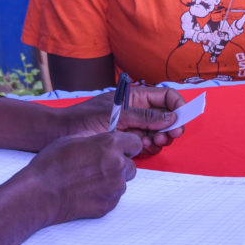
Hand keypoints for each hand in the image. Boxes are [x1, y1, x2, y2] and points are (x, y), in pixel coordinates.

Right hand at [21, 132, 141, 224]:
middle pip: (131, 165)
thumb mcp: (71, 140)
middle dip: (119, 165)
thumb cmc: (51, 165)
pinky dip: (104, 194)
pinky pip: (113, 197)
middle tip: (101, 167)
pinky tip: (86, 192)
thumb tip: (100, 141)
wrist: (41, 193)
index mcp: (109, 145)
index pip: (135, 143)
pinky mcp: (109, 204)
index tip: (121, 149)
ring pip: (122, 182)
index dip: (127, 146)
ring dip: (112, 181)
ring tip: (89, 181)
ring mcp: (114, 187)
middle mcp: (117, 165)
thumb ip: (93, 140)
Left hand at [65, 86, 185, 155]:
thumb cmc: (83, 119)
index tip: (182, 119)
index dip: (178, 105)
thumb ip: (143, 116)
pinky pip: (148, 144)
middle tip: (170, 137)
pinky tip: (146, 148)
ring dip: (162, 137)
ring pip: (159, 132)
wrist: (61, 134)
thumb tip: (170, 117)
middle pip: (166, 116)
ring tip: (154, 142)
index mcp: (135, 97)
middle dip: (172, 126)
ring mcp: (133, 126)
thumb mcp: (115, 115)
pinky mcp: (128, 141)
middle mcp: (136, 110)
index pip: (166, 96)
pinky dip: (151, 146)